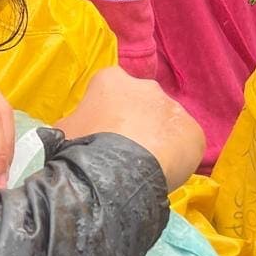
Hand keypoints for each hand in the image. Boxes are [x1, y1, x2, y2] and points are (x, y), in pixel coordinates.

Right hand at [55, 66, 204, 189]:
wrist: (117, 176)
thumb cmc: (82, 149)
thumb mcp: (63, 130)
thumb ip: (75, 122)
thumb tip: (76, 129)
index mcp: (111, 79)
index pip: (108, 91)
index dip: (104, 114)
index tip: (100, 135)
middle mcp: (146, 85)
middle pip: (140, 103)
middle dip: (134, 123)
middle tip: (123, 152)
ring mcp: (172, 107)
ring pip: (163, 123)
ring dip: (155, 139)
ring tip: (143, 167)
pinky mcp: (193, 131)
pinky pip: (183, 143)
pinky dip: (176, 156)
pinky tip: (161, 173)